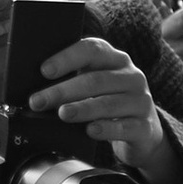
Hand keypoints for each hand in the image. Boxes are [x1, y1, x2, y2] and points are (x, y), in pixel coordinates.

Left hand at [27, 37, 166, 172]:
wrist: (143, 134)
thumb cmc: (109, 105)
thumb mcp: (96, 87)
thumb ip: (75, 80)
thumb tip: (37, 87)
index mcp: (116, 59)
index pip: (92, 49)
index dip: (67, 58)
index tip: (44, 71)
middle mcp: (131, 76)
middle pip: (95, 80)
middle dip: (63, 90)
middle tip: (38, 101)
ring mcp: (140, 101)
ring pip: (108, 103)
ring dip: (82, 109)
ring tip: (61, 114)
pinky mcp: (145, 126)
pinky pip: (124, 127)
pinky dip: (105, 129)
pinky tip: (90, 131)